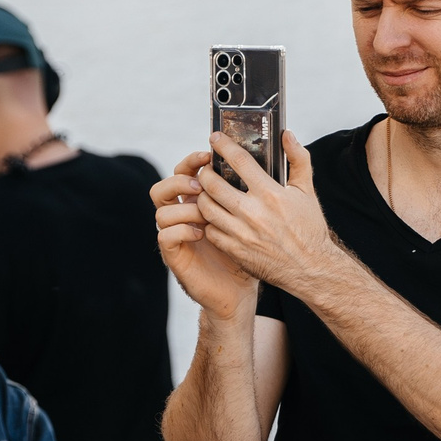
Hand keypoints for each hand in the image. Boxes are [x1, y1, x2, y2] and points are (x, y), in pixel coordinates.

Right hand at [153, 151, 258, 319]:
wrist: (241, 290)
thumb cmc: (250, 252)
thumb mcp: (256, 216)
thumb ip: (256, 187)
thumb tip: (278, 149)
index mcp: (200, 202)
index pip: (185, 172)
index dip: (191, 161)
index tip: (209, 155)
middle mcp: (183, 215)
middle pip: (165, 186)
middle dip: (182, 179)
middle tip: (203, 182)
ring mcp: (176, 235)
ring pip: (161, 210)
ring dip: (182, 206)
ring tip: (203, 210)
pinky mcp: (175, 255)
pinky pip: (165, 235)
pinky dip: (182, 230)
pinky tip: (202, 232)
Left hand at [192, 132, 345, 295]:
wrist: (311, 269)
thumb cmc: (309, 229)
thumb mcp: (307, 191)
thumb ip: (298, 159)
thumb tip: (287, 135)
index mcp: (270, 194)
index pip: (238, 161)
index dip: (223, 145)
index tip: (215, 137)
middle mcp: (253, 212)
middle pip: (213, 184)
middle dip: (205, 173)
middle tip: (207, 170)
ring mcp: (241, 233)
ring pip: (206, 207)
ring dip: (202, 196)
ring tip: (207, 192)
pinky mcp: (235, 250)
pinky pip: (210, 231)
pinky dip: (208, 221)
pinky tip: (214, 216)